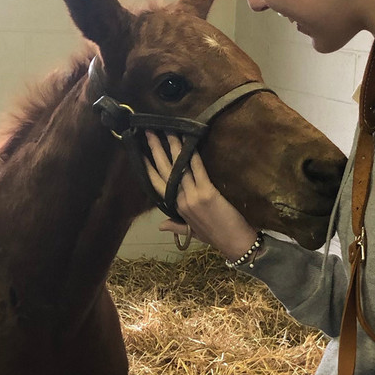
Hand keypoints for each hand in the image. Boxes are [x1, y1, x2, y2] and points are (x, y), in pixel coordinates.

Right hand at [144, 131, 258, 257]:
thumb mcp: (192, 232)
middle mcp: (181, 200)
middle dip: (156, 149)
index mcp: (177, 207)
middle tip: (149, 131)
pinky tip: (188, 142)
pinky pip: (197, 170)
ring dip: (173, 146)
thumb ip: (175, 226)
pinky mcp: (207, 192)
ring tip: (167, 130)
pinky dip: (192, 155)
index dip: (148, 166)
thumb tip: (159, 225)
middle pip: (165, 170)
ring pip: (179, 167)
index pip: (157, 183)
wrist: (234, 244)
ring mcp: (193, 196)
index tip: (140, 151)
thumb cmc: (215, 237)